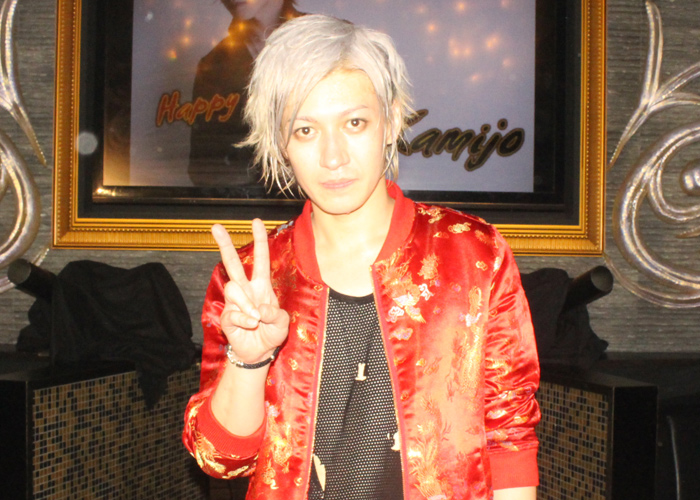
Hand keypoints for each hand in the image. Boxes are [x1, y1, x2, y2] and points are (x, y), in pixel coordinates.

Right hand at [212, 219, 289, 364]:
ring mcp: (234, 302)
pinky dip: (244, 320)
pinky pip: (233, 313)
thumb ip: (275, 314)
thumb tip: (259, 311)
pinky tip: (250, 326)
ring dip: (246, 304)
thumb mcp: (282, 323)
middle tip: (216, 227)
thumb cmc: (271, 333)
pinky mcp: (227, 316)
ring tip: (256, 319)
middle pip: (232, 263)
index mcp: (261, 286)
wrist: (260, 353)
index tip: (256, 221)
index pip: (260, 259)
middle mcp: (246, 290)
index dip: (259, 240)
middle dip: (225, 244)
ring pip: (233, 289)